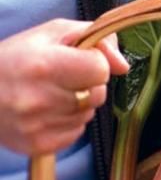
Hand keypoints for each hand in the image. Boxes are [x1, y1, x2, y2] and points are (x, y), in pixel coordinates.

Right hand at [0, 19, 128, 154]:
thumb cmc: (17, 58)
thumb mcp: (52, 34)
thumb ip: (96, 40)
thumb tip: (124, 66)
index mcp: (43, 65)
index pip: (100, 69)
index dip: (94, 63)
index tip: (78, 60)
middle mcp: (40, 98)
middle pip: (98, 94)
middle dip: (87, 84)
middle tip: (61, 77)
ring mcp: (39, 125)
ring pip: (89, 114)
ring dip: (78, 103)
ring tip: (50, 94)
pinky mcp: (40, 145)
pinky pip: (76, 132)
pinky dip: (68, 122)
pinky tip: (46, 111)